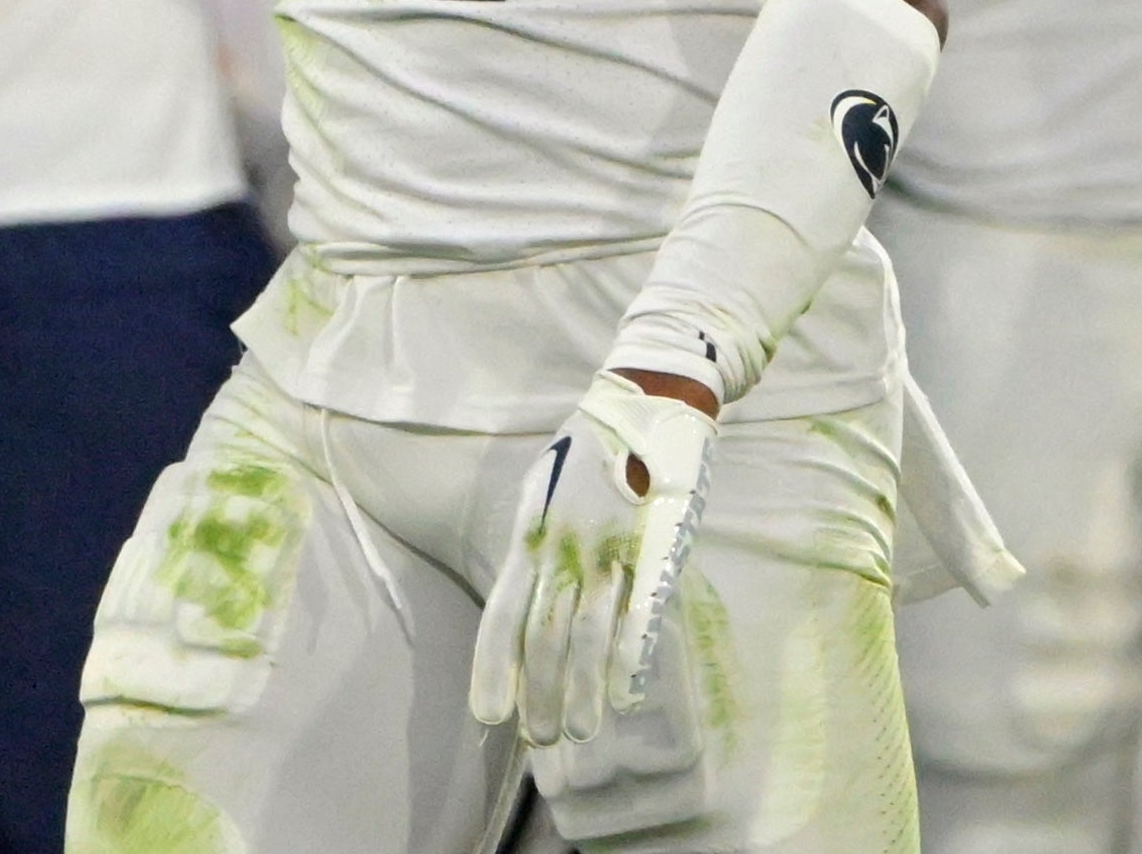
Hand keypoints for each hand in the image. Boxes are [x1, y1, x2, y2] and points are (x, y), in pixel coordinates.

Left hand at [470, 371, 719, 746]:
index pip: (501, 614)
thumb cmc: (590, 448)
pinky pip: (637, 611)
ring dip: (582, 689)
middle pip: (544, 636)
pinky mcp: (652, 548)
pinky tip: (624, 694)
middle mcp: (563, 549)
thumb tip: (523, 597)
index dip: (494, 668)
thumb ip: (535, 544)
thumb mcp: (543, 488)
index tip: (489, 714)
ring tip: (577, 733)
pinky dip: (628, 656)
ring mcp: (609, 549)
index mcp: (530, 535)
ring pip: (588, 633)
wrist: (646, 399)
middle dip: (539, 694)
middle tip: (539, 742)